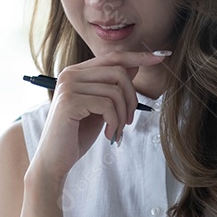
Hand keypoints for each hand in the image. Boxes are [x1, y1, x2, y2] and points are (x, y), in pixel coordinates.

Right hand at [29, 51, 166, 181]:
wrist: (54, 160)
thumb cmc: (77, 135)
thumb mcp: (100, 108)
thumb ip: (112, 87)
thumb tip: (134, 65)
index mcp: (77, 72)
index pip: (113, 57)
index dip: (138, 56)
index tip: (162, 55)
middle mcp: (70, 74)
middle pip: (119, 72)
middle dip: (132, 99)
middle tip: (128, 122)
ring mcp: (68, 86)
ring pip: (115, 91)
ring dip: (122, 116)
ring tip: (116, 131)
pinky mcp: (69, 101)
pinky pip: (107, 105)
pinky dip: (114, 122)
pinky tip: (108, 135)